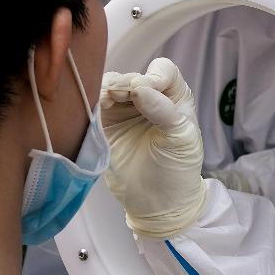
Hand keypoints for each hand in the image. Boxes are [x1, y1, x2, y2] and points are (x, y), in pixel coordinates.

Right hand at [101, 58, 206, 237]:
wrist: (157, 203)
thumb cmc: (177, 170)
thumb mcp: (181, 139)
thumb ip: (164, 111)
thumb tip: (139, 87)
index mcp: (174, 96)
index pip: (162, 70)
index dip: (153, 76)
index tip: (145, 92)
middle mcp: (149, 98)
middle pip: (132, 75)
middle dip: (126, 82)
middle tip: (120, 96)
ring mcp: (125, 110)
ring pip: (111, 85)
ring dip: (107, 89)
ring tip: (107, 100)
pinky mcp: (105, 124)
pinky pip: (96, 104)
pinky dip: (94, 100)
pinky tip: (96, 106)